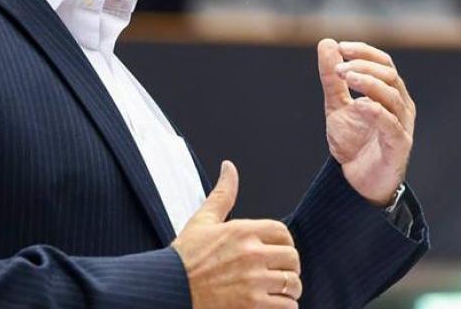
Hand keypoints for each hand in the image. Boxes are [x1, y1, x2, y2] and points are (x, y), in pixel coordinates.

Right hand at [171, 161, 301, 308]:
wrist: (168, 291)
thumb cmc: (183, 258)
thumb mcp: (202, 221)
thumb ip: (223, 194)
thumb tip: (229, 167)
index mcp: (242, 231)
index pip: (283, 232)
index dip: (284, 243)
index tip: (277, 253)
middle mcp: (251, 254)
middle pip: (292, 258)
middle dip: (288, 268)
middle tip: (279, 275)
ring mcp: (253, 282)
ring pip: (292, 284)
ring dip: (288, 291)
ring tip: (277, 293)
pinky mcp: (252, 306)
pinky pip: (287, 307)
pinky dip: (285, 308)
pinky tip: (272, 306)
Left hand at [317, 39, 414, 206]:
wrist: (356, 182)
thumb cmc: (353, 143)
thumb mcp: (336, 105)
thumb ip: (332, 79)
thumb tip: (326, 43)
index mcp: (389, 93)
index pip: (384, 63)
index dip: (364, 52)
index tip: (341, 47)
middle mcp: (401, 106)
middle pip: (389, 75)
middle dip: (363, 67)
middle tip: (339, 69)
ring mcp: (402, 125)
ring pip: (392, 96)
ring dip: (368, 83)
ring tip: (346, 78)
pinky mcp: (399, 146)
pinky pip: (391, 125)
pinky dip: (376, 111)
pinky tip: (359, 105)